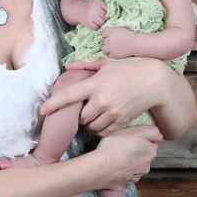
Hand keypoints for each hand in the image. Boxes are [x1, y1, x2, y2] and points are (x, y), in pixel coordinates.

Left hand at [41, 57, 166, 132]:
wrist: (153, 82)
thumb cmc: (128, 70)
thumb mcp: (106, 64)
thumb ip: (85, 66)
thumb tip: (68, 67)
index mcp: (95, 84)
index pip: (69, 95)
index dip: (53, 104)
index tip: (43, 110)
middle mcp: (102, 100)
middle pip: (80, 116)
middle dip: (80, 114)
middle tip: (87, 106)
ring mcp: (112, 112)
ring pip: (91, 126)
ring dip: (90, 122)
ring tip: (96, 113)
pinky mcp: (121, 122)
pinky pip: (104, 132)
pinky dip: (101, 128)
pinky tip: (105, 119)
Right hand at [78, 0, 106, 29]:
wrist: (77, 9)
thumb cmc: (90, 6)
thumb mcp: (97, 2)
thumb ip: (104, 6)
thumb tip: (114, 14)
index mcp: (98, 3)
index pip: (108, 10)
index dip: (109, 12)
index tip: (107, 13)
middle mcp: (95, 9)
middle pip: (105, 17)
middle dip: (105, 18)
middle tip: (103, 18)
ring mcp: (91, 16)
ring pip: (102, 23)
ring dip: (102, 23)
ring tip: (99, 21)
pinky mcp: (88, 23)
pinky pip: (96, 28)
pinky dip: (97, 27)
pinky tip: (95, 24)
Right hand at [92, 125, 161, 189]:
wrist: (99, 169)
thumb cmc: (115, 146)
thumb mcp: (132, 131)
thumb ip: (150, 131)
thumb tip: (159, 136)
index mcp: (150, 152)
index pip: (151, 141)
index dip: (140, 138)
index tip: (130, 137)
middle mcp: (147, 166)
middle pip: (144, 154)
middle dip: (137, 150)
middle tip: (122, 145)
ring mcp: (137, 177)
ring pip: (136, 165)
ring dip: (131, 161)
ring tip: (117, 157)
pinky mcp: (126, 184)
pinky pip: (127, 175)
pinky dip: (123, 171)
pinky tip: (114, 167)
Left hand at [102, 27, 134, 58]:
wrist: (135, 44)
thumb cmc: (128, 35)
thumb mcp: (120, 29)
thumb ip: (112, 30)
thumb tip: (106, 32)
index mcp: (110, 32)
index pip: (103, 33)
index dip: (106, 34)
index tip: (109, 35)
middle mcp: (108, 39)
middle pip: (104, 40)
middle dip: (108, 41)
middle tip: (114, 41)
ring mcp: (110, 48)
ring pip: (104, 48)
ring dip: (108, 48)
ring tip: (114, 47)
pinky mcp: (113, 54)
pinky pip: (109, 54)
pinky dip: (112, 53)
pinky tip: (117, 51)